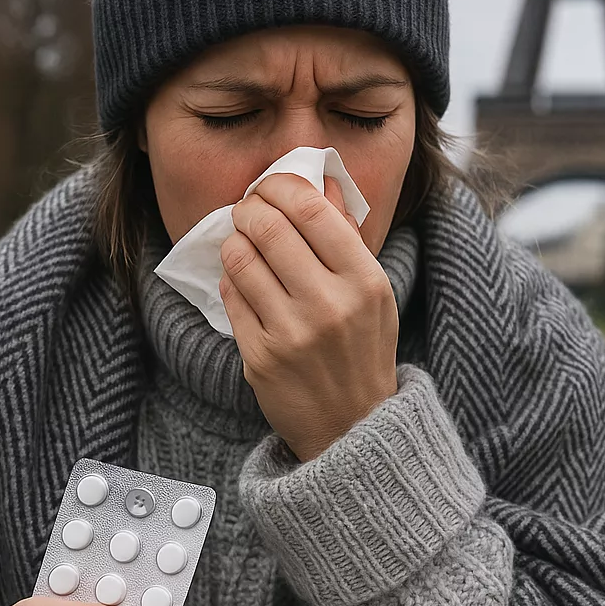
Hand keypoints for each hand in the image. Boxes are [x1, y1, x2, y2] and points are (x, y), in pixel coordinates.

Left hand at [219, 173, 398, 460]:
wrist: (353, 426)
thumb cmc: (363, 349)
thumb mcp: (374, 291)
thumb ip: (347, 234)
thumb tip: (320, 178)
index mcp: (365, 281)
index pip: (312, 209)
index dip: (282, 185)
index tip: (271, 185)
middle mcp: (330, 304)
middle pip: (269, 226)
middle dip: (250, 208)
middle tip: (248, 209)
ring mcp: (292, 333)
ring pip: (240, 257)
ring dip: (235, 240)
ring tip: (243, 242)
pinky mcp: (260, 357)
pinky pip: (230, 295)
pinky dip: (231, 279)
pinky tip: (242, 280)